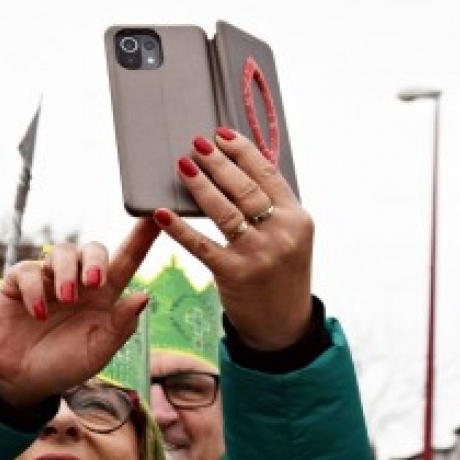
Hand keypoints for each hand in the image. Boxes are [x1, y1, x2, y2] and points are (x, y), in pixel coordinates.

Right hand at [0, 219, 157, 408]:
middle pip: (93, 249)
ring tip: (65, 299)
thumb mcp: (98, 352)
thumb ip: (121, 326)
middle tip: (93, 283)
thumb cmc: (64, 365)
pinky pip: (29, 270)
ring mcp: (48, 280)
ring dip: (66, 273)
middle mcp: (78, 282)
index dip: (142, 237)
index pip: (127, 261)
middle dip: (96, 260)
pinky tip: (37, 313)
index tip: (159, 214)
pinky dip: (34, 288)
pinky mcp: (18, 283)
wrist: (20, 380)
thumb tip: (144, 295)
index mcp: (104, 297)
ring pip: (62, 252)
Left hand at [154, 128, 313, 350]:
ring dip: (200, 186)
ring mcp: (259, 254)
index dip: (242, 151)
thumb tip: (240, 167)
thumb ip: (271, 207)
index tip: (221, 134)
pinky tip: (162, 214)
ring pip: (224, 211)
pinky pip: (201, 245)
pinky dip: (179, 228)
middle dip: (218, 163)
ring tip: (182, 166)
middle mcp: (282, 233)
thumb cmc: (280, 273)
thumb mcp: (290, 237)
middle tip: (196, 144)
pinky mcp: (235, 274)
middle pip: (245, 188)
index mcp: (298, 218)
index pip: (268, 174)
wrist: (283, 325)